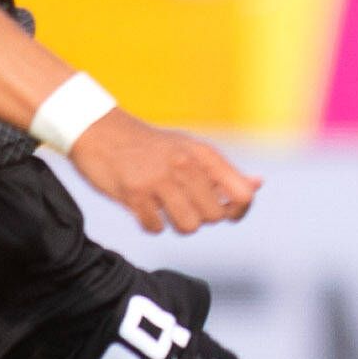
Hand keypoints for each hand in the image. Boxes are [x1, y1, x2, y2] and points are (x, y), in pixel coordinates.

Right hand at [67, 112, 262, 234]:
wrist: (99, 130)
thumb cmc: (149, 145)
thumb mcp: (189, 149)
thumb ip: (223, 171)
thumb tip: (258, 185)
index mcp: (203, 155)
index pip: (243, 195)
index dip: (238, 210)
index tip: (224, 210)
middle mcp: (185, 165)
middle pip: (215, 216)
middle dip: (202, 217)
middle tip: (184, 203)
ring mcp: (160, 180)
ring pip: (189, 226)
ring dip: (176, 223)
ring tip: (165, 207)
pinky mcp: (134, 194)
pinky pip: (155, 228)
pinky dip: (151, 224)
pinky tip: (144, 207)